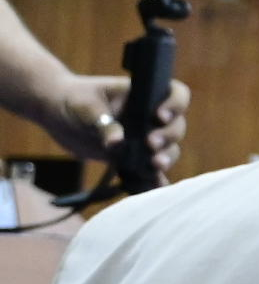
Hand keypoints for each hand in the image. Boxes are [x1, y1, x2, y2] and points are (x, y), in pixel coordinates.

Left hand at [43, 74, 189, 176]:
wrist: (58, 114)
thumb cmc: (73, 99)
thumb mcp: (85, 106)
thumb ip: (103, 122)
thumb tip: (117, 144)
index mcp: (144, 95)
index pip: (177, 95)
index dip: (175, 105)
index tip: (159, 116)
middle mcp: (151, 116)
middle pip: (176, 126)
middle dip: (168, 136)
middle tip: (151, 144)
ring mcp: (144, 137)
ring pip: (168, 149)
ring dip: (165, 157)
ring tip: (155, 165)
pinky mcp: (134, 157)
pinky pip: (151, 170)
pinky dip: (154, 180)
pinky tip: (155, 188)